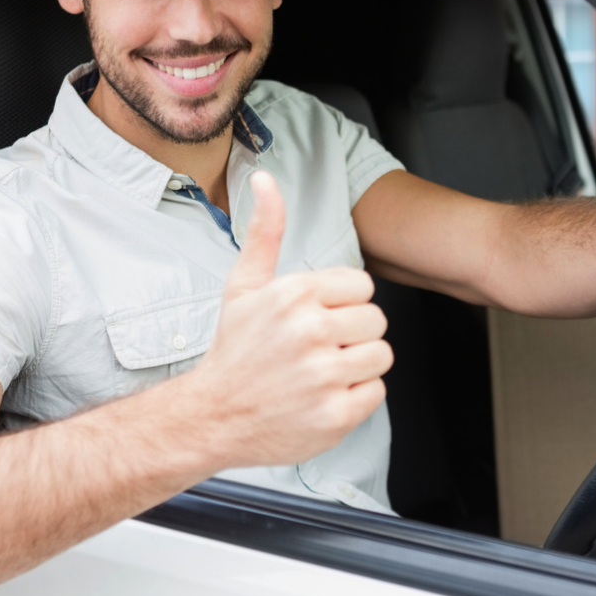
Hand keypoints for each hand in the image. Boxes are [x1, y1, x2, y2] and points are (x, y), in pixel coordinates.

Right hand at [184, 170, 391, 468]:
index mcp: (295, 294)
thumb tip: (265, 180)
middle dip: (353, 335)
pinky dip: (354, 398)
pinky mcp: (336, 415)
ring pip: (381, 355)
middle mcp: (311, 332)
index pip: (363, 287)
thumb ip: (266, 232)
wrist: (213, 416)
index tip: (316, 319)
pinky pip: (376, 392)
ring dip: (358, 366)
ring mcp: (324, 376)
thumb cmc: (235, 349)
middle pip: (377, 320)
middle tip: (318, 349)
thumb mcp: (244, 285)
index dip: (343, 304)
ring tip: (322, 372)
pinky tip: (322, 397)